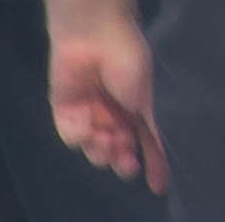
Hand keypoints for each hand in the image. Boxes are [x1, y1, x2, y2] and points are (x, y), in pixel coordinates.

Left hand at [49, 21, 166, 189]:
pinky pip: (72, 135)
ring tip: (107, 134)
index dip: (154, 164)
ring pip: (94, 148)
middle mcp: (114, 114)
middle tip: (126, 162)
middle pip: (118, 151)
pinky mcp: (65, 110)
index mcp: (137, 109)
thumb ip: (146, 129)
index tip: (158, 187)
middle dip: (122, 158)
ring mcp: (89, 113)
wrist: (95, 38)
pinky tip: (88, 117)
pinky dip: (81, 131)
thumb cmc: (128, 62)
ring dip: (102, 147)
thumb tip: (152, 150)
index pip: (147, 143)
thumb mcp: (145, 99)